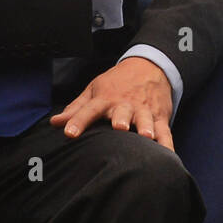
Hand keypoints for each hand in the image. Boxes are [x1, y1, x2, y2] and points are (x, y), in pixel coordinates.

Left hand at [50, 56, 174, 150]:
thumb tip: (54, 123)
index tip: (69, 133)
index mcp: (106, 99)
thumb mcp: (94, 90)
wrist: (149, 67)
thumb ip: (76, 109)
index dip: (78, 121)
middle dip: (122, 120)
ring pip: (146, 119)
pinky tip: (168, 156)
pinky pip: (165, 132)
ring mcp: (145, 110)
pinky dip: (167, 144)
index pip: (89, 110)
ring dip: (146, 127)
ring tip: (146, 136)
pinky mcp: (160, 117)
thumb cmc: (117, 83)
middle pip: (122, 112)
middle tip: (120, 128)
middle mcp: (125, 104)